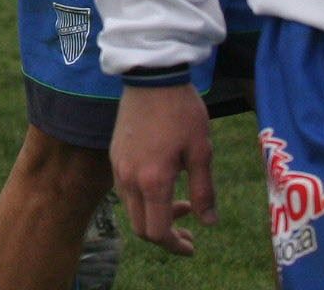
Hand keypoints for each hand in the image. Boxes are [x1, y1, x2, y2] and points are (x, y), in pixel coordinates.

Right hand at [112, 81, 215, 255]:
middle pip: (140, 228)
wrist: (152, 76)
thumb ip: (204, 191)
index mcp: (153, 181)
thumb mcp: (201, 152)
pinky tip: (162, 183)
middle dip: (165, 236)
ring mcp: (118, 166)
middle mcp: (129, 179)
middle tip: (189, 232)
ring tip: (182, 204)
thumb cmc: (182, 112)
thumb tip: (209, 222)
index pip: (157, 232)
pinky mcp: (115, 154)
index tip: (192, 246)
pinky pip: (125, 190)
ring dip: (154, 216)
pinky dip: (144, 199)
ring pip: (132, 209)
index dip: (175, 246)